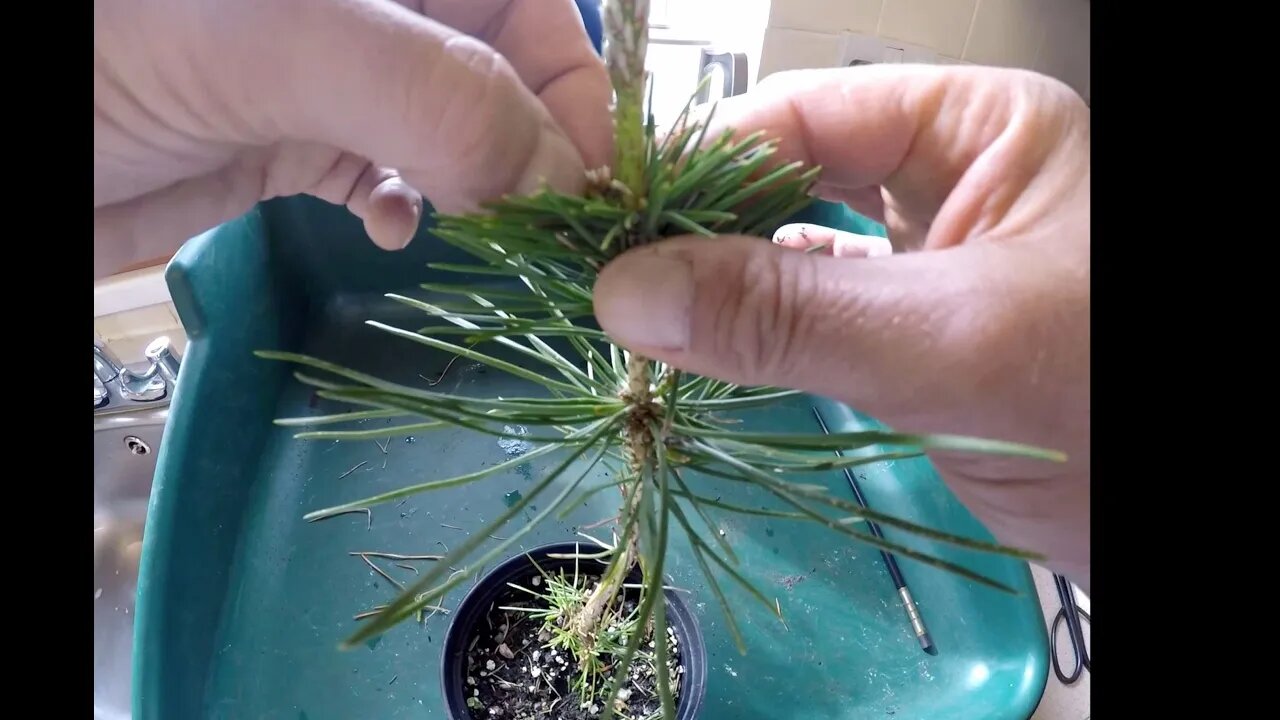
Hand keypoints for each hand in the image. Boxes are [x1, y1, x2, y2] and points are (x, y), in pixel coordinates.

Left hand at [94, 0, 611, 277]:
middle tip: (542, 230)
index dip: (571, 79)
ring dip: (482, 187)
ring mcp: (328, 71)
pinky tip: (390, 232)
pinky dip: (410, 208)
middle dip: (534, 145)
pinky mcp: (292, 139)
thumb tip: (551, 178)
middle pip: (503, 63)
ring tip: (480, 236)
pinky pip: (390, 172)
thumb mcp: (271, 40)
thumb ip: (424, 90)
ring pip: (456, 127)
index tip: (589, 180)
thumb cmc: (104, 45)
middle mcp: (369, 4)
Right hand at [593, 65, 1090, 590]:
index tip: (613, 228)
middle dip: (712, 224)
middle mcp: (960, 177)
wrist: (1194, 524)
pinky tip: (716, 349)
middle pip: (799, 175)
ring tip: (643, 318)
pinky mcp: (933, 335)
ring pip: (808, 248)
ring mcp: (945, 259)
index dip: (705, 164)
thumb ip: (787, 314)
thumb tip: (624, 292)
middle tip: (617, 276)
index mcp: (984, 128)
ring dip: (732, 282)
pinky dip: (771, 331)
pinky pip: (830, 314)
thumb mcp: (949, 346)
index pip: (809, 114)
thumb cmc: (1106, 408)